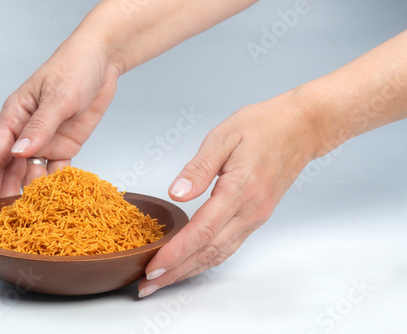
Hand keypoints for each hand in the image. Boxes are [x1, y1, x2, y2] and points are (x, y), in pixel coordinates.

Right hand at [0, 38, 119, 203]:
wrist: (103, 64)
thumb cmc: (74, 69)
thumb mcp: (58, 97)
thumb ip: (40, 126)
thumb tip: (18, 152)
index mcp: (15, 116)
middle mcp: (27, 131)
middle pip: (12, 168)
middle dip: (7, 192)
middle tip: (7, 219)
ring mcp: (47, 140)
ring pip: (34, 171)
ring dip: (33, 190)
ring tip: (34, 213)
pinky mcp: (66, 144)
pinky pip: (58, 168)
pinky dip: (57, 182)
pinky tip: (57, 197)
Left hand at [138, 91, 319, 296]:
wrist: (300, 129)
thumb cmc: (263, 127)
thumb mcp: (224, 137)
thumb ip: (198, 168)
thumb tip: (176, 193)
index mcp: (239, 190)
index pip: (202, 230)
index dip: (176, 252)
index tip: (153, 266)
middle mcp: (250, 211)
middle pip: (208, 251)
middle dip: (176, 271)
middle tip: (147, 285)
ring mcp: (255, 217)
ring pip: (219, 254)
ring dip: (189, 271)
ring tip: (164, 280)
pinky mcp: (256, 217)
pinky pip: (229, 246)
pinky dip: (206, 260)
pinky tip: (191, 264)